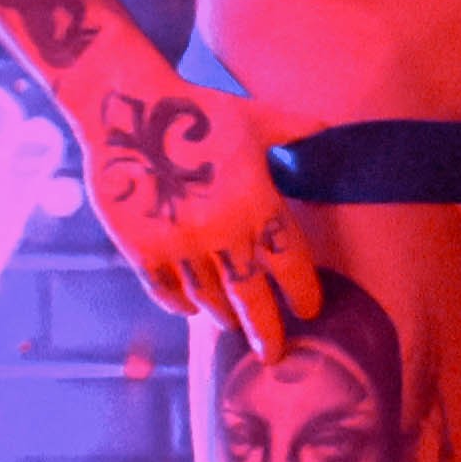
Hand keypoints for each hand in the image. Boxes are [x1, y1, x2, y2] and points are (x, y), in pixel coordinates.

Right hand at [77, 65, 315, 355]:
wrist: (127, 106)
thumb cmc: (200, 110)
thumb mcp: (258, 117)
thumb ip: (298, 130)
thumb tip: (333, 129)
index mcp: (256, 202)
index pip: (289, 262)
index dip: (302, 291)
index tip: (310, 309)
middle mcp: (221, 230)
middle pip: (250, 297)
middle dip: (266, 331)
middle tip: (275, 355)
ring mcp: (179, 243)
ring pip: (208, 298)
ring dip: (223, 317)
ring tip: (233, 326)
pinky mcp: (140, 247)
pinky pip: (165, 290)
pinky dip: (179, 303)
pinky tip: (190, 310)